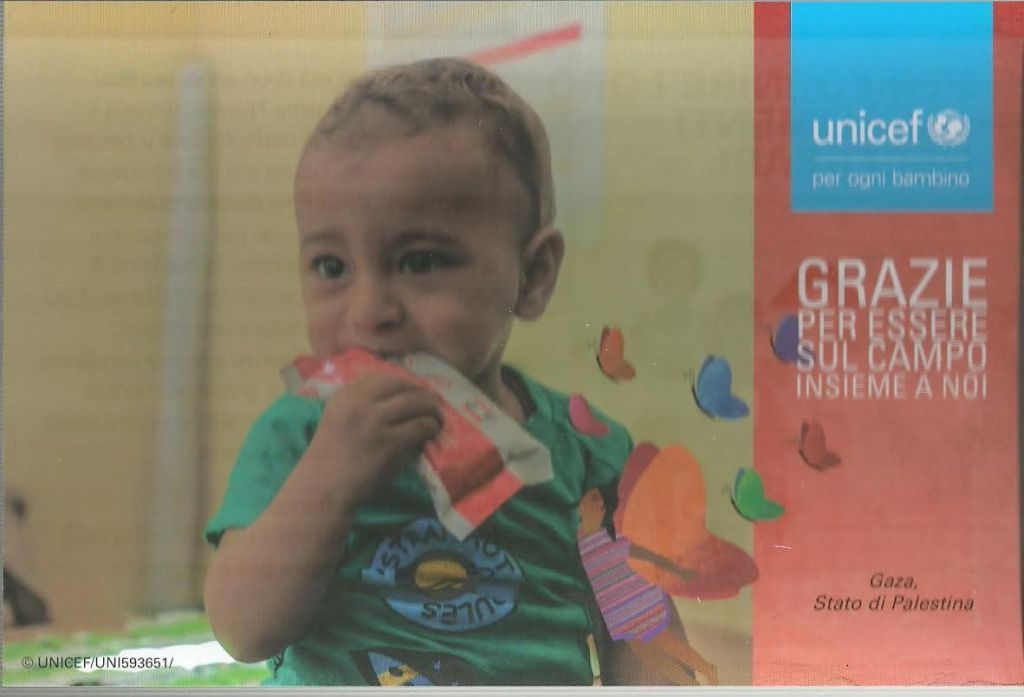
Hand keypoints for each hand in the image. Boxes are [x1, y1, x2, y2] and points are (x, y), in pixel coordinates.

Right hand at [307, 373, 442, 502]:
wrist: (324, 487)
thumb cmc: (331, 458)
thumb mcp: (338, 419)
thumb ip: (360, 405)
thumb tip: (397, 398)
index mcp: (346, 396)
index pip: (382, 378)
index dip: (403, 384)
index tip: (413, 392)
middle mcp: (360, 404)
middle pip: (402, 387)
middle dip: (422, 393)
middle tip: (432, 404)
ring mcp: (375, 423)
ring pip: (416, 404)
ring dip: (432, 410)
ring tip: (437, 419)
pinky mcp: (389, 443)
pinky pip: (420, 427)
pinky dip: (430, 428)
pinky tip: (432, 433)